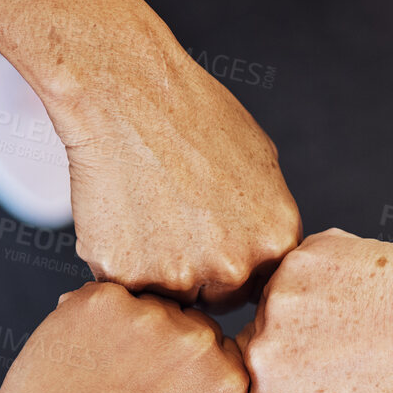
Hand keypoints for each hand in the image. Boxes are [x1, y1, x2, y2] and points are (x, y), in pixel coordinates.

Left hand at [0, 282, 247, 392]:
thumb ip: (210, 376)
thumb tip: (205, 328)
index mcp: (229, 378)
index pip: (214, 341)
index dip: (179, 361)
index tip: (155, 387)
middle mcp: (199, 344)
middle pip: (183, 316)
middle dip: (157, 340)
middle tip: (124, 382)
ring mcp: (152, 318)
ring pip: (144, 303)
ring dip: (124, 325)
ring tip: (100, 372)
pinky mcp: (106, 300)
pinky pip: (104, 295)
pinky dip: (88, 319)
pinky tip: (80, 355)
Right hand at [44, 0, 300, 308]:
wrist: (125, 94)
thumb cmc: (191, 115)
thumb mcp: (261, 159)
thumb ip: (269, 216)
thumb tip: (270, 247)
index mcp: (275, 240)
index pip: (258, 286)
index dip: (231, 265)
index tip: (210, 240)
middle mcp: (234, 266)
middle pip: (214, 297)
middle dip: (195, 273)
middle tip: (170, 224)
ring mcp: (180, 275)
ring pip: (168, 295)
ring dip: (155, 271)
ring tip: (146, 213)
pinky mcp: (126, 275)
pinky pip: (123, 285)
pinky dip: (117, 260)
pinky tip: (120, 215)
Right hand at [236, 227, 392, 392]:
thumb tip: (258, 357)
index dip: (277, 382)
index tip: (312, 375)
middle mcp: (262, 359)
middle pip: (251, 345)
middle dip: (286, 340)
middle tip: (342, 340)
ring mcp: (277, 305)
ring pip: (272, 300)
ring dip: (302, 301)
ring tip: (357, 312)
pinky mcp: (299, 260)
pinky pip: (296, 264)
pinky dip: (322, 270)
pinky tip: (361, 283)